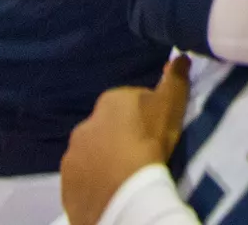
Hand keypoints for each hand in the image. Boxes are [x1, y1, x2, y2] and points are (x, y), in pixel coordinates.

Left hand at [59, 56, 189, 224]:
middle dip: (121, 133)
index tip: (157, 129)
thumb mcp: (171, 107)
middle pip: (109, 124)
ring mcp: (73, 151)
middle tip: (142, 151)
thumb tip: (180, 56)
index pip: (132, 100)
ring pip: (94, 149)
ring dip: (106, 155)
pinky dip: (95, 177)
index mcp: (111, 100)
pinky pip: (84, 174)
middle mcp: (86, 121)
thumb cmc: (149, 142)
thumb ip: (175, 80)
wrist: (122, 191)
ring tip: (126, 171)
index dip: (147, 114)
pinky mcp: (67, 179)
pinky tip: (111, 186)